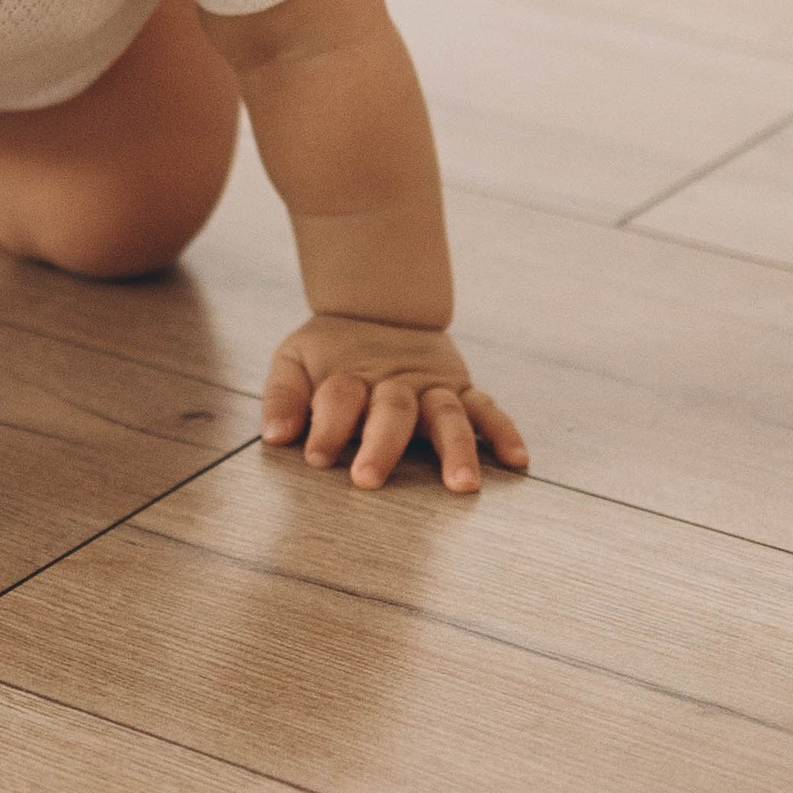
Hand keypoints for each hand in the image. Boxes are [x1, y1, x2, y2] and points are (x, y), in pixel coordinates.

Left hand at [260, 319, 527, 493]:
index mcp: (350, 377)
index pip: (339, 399)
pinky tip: (517, 460)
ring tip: (461, 485)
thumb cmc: (331, 351)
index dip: (326, 425)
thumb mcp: (294, 360)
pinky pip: (487, 409)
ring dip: (456, 449)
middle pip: (392, 410)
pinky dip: (503, 431)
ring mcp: (432, 386)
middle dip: (381, 445)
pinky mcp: (460, 388)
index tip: (314, 455)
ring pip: (447, 415)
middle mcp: (395, 383)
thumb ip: (283, 396)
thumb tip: (275, 436)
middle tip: (368, 479)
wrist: (378, 307)